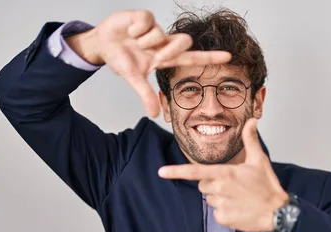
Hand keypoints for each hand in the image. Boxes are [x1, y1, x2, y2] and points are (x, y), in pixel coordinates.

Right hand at [67, 10, 231, 117]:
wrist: (102, 43)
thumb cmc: (121, 59)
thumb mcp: (133, 78)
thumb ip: (145, 95)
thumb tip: (154, 115)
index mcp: (165, 57)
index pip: (192, 58)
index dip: (210, 57)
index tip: (228, 57)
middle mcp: (164, 42)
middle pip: (184, 42)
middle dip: (170, 50)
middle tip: (152, 55)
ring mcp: (156, 29)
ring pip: (161, 34)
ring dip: (144, 41)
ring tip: (134, 42)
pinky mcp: (144, 16)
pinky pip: (146, 22)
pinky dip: (135, 28)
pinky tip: (130, 30)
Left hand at [158, 119, 288, 231]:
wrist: (278, 213)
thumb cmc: (268, 186)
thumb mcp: (259, 160)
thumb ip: (250, 140)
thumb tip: (251, 122)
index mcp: (225, 173)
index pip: (195, 172)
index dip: (177, 171)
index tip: (161, 172)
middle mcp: (220, 189)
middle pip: (203, 185)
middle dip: (213, 184)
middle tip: (234, 186)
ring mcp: (221, 205)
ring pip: (210, 199)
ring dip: (220, 198)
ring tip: (239, 198)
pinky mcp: (223, 219)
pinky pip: (216, 213)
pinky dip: (225, 212)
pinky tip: (239, 209)